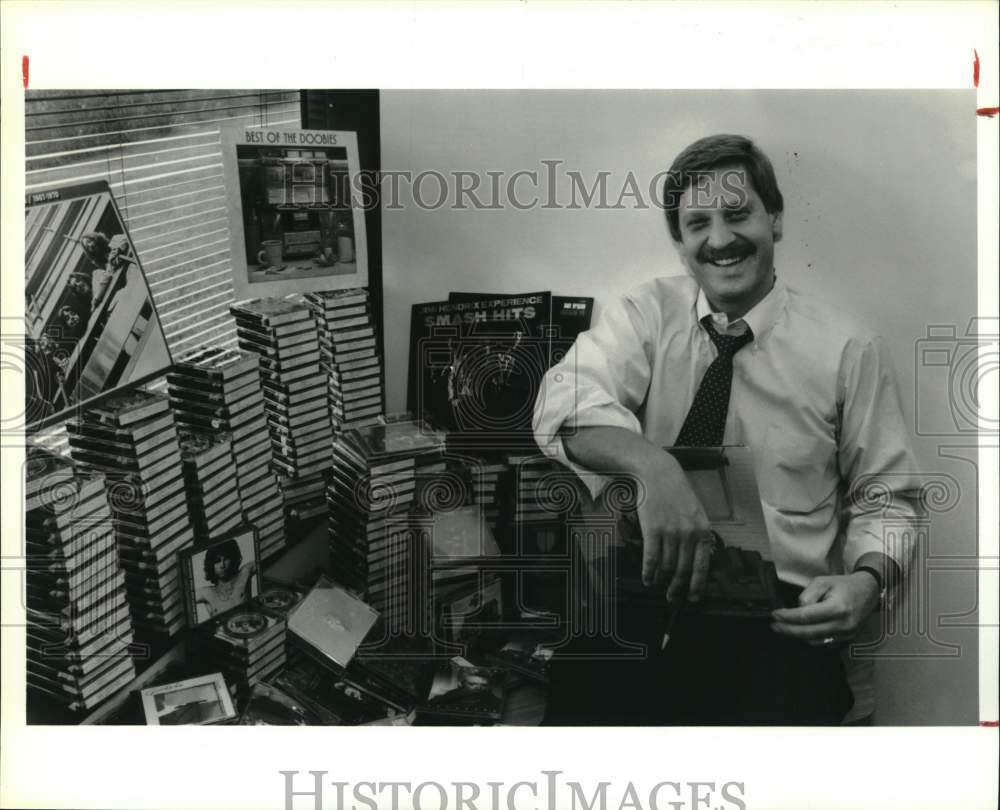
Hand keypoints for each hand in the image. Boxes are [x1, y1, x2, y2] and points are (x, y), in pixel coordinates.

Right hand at [635, 454, 713, 601]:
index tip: (692, 598)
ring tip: (657, 585)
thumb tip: (697, 560)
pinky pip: (651, 559)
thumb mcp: (696, 512)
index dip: (696, 585)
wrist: (658, 473)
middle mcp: (689, 534)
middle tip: (671, 598)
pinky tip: (647, 578)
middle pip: (683, 570)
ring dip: (661, 580)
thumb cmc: (676, 492)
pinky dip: (648, 572)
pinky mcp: (653, 530)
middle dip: (677, 588)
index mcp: (703, 530)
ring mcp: (671, 532)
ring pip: (667, 567)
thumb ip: (698, 535)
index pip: (702, 566)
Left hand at [770, 573, 880, 646]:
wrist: (868, 592)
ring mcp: (847, 635)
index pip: (806, 616)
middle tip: (774, 626)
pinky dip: (809, 639)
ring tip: (783, 629)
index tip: (774, 614)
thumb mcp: (822, 581)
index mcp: (837, 607)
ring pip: (815, 641)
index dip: (788, 617)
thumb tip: (797, 610)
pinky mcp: (847, 640)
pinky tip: (798, 632)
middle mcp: (843, 624)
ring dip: (797, 637)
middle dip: (788, 630)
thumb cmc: (842, 585)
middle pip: (809, 632)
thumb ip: (808, 595)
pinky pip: (823, 644)